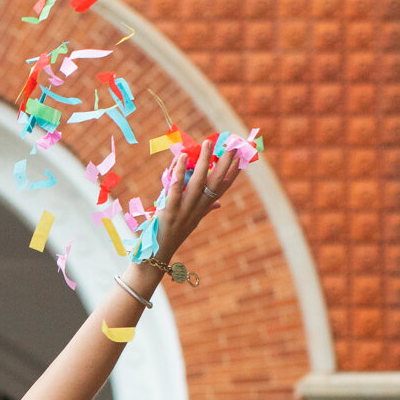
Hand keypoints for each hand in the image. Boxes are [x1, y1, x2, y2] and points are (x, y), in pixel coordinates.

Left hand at [152, 140, 246, 261]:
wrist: (156, 257)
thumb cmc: (170, 236)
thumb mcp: (189, 221)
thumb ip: (203, 210)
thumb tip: (218, 203)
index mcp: (202, 211)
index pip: (222, 189)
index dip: (233, 174)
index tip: (243, 158)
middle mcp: (197, 210)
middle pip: (215, 184)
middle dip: (225, 163)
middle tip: (233, 145)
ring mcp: (185, 211)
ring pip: (198, 183)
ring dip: (204, 161)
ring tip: (208, 142)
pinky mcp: (170, 212)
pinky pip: (176, 190)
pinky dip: (179, 173)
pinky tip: (183, 157)